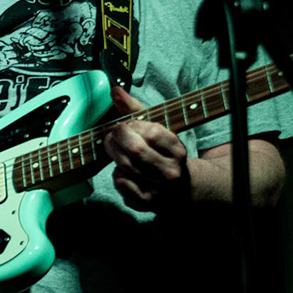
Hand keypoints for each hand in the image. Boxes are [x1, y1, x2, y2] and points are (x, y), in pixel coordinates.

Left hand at [103, 86, 191, 211]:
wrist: (181, 189)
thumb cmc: (162, 153)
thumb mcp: (156, 129)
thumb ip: (134, 109)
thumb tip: (114, 90)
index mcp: (177, 150)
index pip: (149, 131)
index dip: (130, 125)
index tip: (125, 125)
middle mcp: (170, 171)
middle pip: (134, 150)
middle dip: (116, 139)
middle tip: (111, 136)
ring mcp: (159, 189)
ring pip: (124, 167)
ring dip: (114, 156)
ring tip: (115, 150)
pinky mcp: (146, 202)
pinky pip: (120, 183)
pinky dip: (116, 174)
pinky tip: (122, 170)